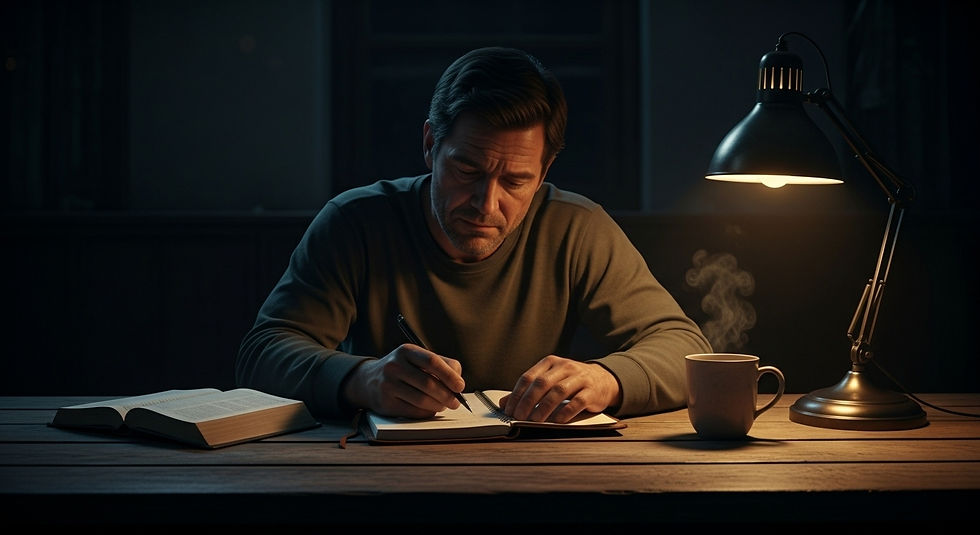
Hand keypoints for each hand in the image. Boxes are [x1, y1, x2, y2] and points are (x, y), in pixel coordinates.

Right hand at [341, 344, 465, 417]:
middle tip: (456, 402)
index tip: (460, 386)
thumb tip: (458, 382)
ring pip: (422, 400)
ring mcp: (388, 385)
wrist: (368, 380)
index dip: (449, 375)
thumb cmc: (403, 369)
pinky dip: (427, 412)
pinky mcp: (386, 403)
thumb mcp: (417, 359)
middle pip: (428, 383)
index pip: (432, 361)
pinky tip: (430, 409)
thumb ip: (441, 365)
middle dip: (447, 395)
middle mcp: (394, 366)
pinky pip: (413, 411)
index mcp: (406, 351)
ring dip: (438, 405)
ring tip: (444, 405)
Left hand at [500, 355, 621, 422]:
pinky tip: (556, 421)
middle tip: (519, 417)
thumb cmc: (571, 382)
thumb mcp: (550, 381)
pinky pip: (577, 402)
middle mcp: (565, 366)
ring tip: (534, 420)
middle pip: (542, 384)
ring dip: (544, 407)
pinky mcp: (592, 391)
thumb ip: (527, 391)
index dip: (516, 394)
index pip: (528, 377)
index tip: (508, 410)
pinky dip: (565, 412)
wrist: (603, 380)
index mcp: (550, 362)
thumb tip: (503, 403)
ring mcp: (580, 378)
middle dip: (528, 401)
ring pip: (558, 391)